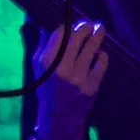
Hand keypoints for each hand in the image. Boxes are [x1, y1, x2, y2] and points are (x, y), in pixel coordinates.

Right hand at [33, 21, 109, 139]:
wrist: (59, 116)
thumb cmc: (46, 89)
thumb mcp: (37, 68)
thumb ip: (41, 46)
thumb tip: (44, 25)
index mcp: (46, 61)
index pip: (60, 34)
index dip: (68, 25)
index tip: (72, 23)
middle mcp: (63, 67)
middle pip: (78, 37)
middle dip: (85, 27)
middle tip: (90, 24)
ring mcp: (79, 76)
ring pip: (92, 47)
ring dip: (98, 35)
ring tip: (100, 29)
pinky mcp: (93, 85)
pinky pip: (102, 63)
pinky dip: (102, 56)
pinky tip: (100, 54)